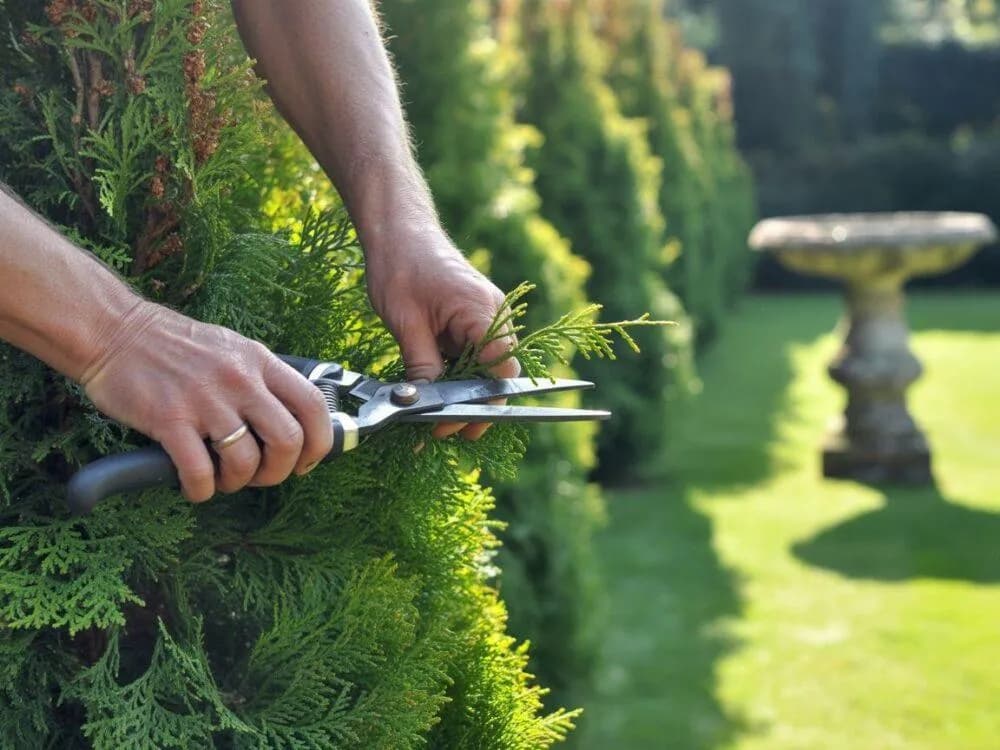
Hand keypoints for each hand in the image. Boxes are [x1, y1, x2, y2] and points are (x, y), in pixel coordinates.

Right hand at [80, 302, 332, 501]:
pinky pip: (200, 472)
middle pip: (288, 440)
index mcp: (260, 361)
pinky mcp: (170, 419)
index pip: (313, 405)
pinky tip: (196, 486)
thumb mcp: (232, 349)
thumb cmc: (175, 346)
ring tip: (223, 479)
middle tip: (261, 476)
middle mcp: (240, 379)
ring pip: (247, 461)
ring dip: (238, 482)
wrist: (114, 331)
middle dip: (280, 471)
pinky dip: (202, 490)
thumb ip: (262, 379)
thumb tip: (292, 420)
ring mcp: (205, 400)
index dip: (319, 443)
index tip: (306, 461)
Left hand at [365, 227, 519, 439]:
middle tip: (440, 432)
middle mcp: (494, 315)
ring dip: (461, 392)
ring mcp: (485, 316)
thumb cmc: (401, 264)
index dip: (485, 404)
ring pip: (483, 368)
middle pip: (497, 374)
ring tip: (431, 418)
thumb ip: (422, 365)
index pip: (503, 371)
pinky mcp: (472, 319)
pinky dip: (455, 376)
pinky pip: (471, 355)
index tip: (456, 424)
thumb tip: (424, 405)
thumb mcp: (405, 322)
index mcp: (483, 312)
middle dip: (472, 406)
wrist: (398, 228)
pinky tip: (432, 391)